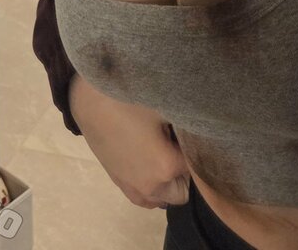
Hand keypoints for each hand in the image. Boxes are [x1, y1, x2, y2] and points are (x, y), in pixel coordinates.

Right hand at [69, 74, 188, 207]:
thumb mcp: (167, 106)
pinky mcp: (120, 184)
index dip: (200, 153)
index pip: (199, 172)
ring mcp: (134, 189)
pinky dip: (155, 184)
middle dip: (187, 171)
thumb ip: (191, 124)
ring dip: (171, 181)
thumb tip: (207, 131)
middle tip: (183, 144)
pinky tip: (151, 156)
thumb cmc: (131, 100)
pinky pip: (147, 196)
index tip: (197, 137)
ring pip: (164, 197)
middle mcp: (152, 188)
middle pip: (184, 190)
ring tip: (167, 151)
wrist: (91, 101)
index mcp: (167, 168)